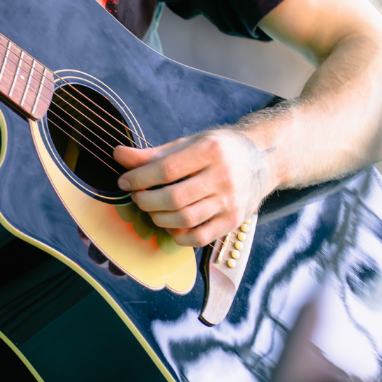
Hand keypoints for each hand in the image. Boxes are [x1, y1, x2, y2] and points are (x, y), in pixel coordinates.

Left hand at [113, 130, 270, 246]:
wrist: (262, 159)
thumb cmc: (219, 149)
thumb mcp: (188, 143)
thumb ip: (154, 153)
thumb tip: (118, 155)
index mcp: (210, 151)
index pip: (166, 169)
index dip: (139, 178)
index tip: (125, 181)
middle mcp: (223, 177)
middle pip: (173, 198)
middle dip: (146, 200)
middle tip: (136, 196)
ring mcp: (230, 201)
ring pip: (184, 220)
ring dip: (158, 218)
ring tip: (151, 208)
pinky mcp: (233, 221)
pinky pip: (198, 238)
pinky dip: (178, 236)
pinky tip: (171, 224)